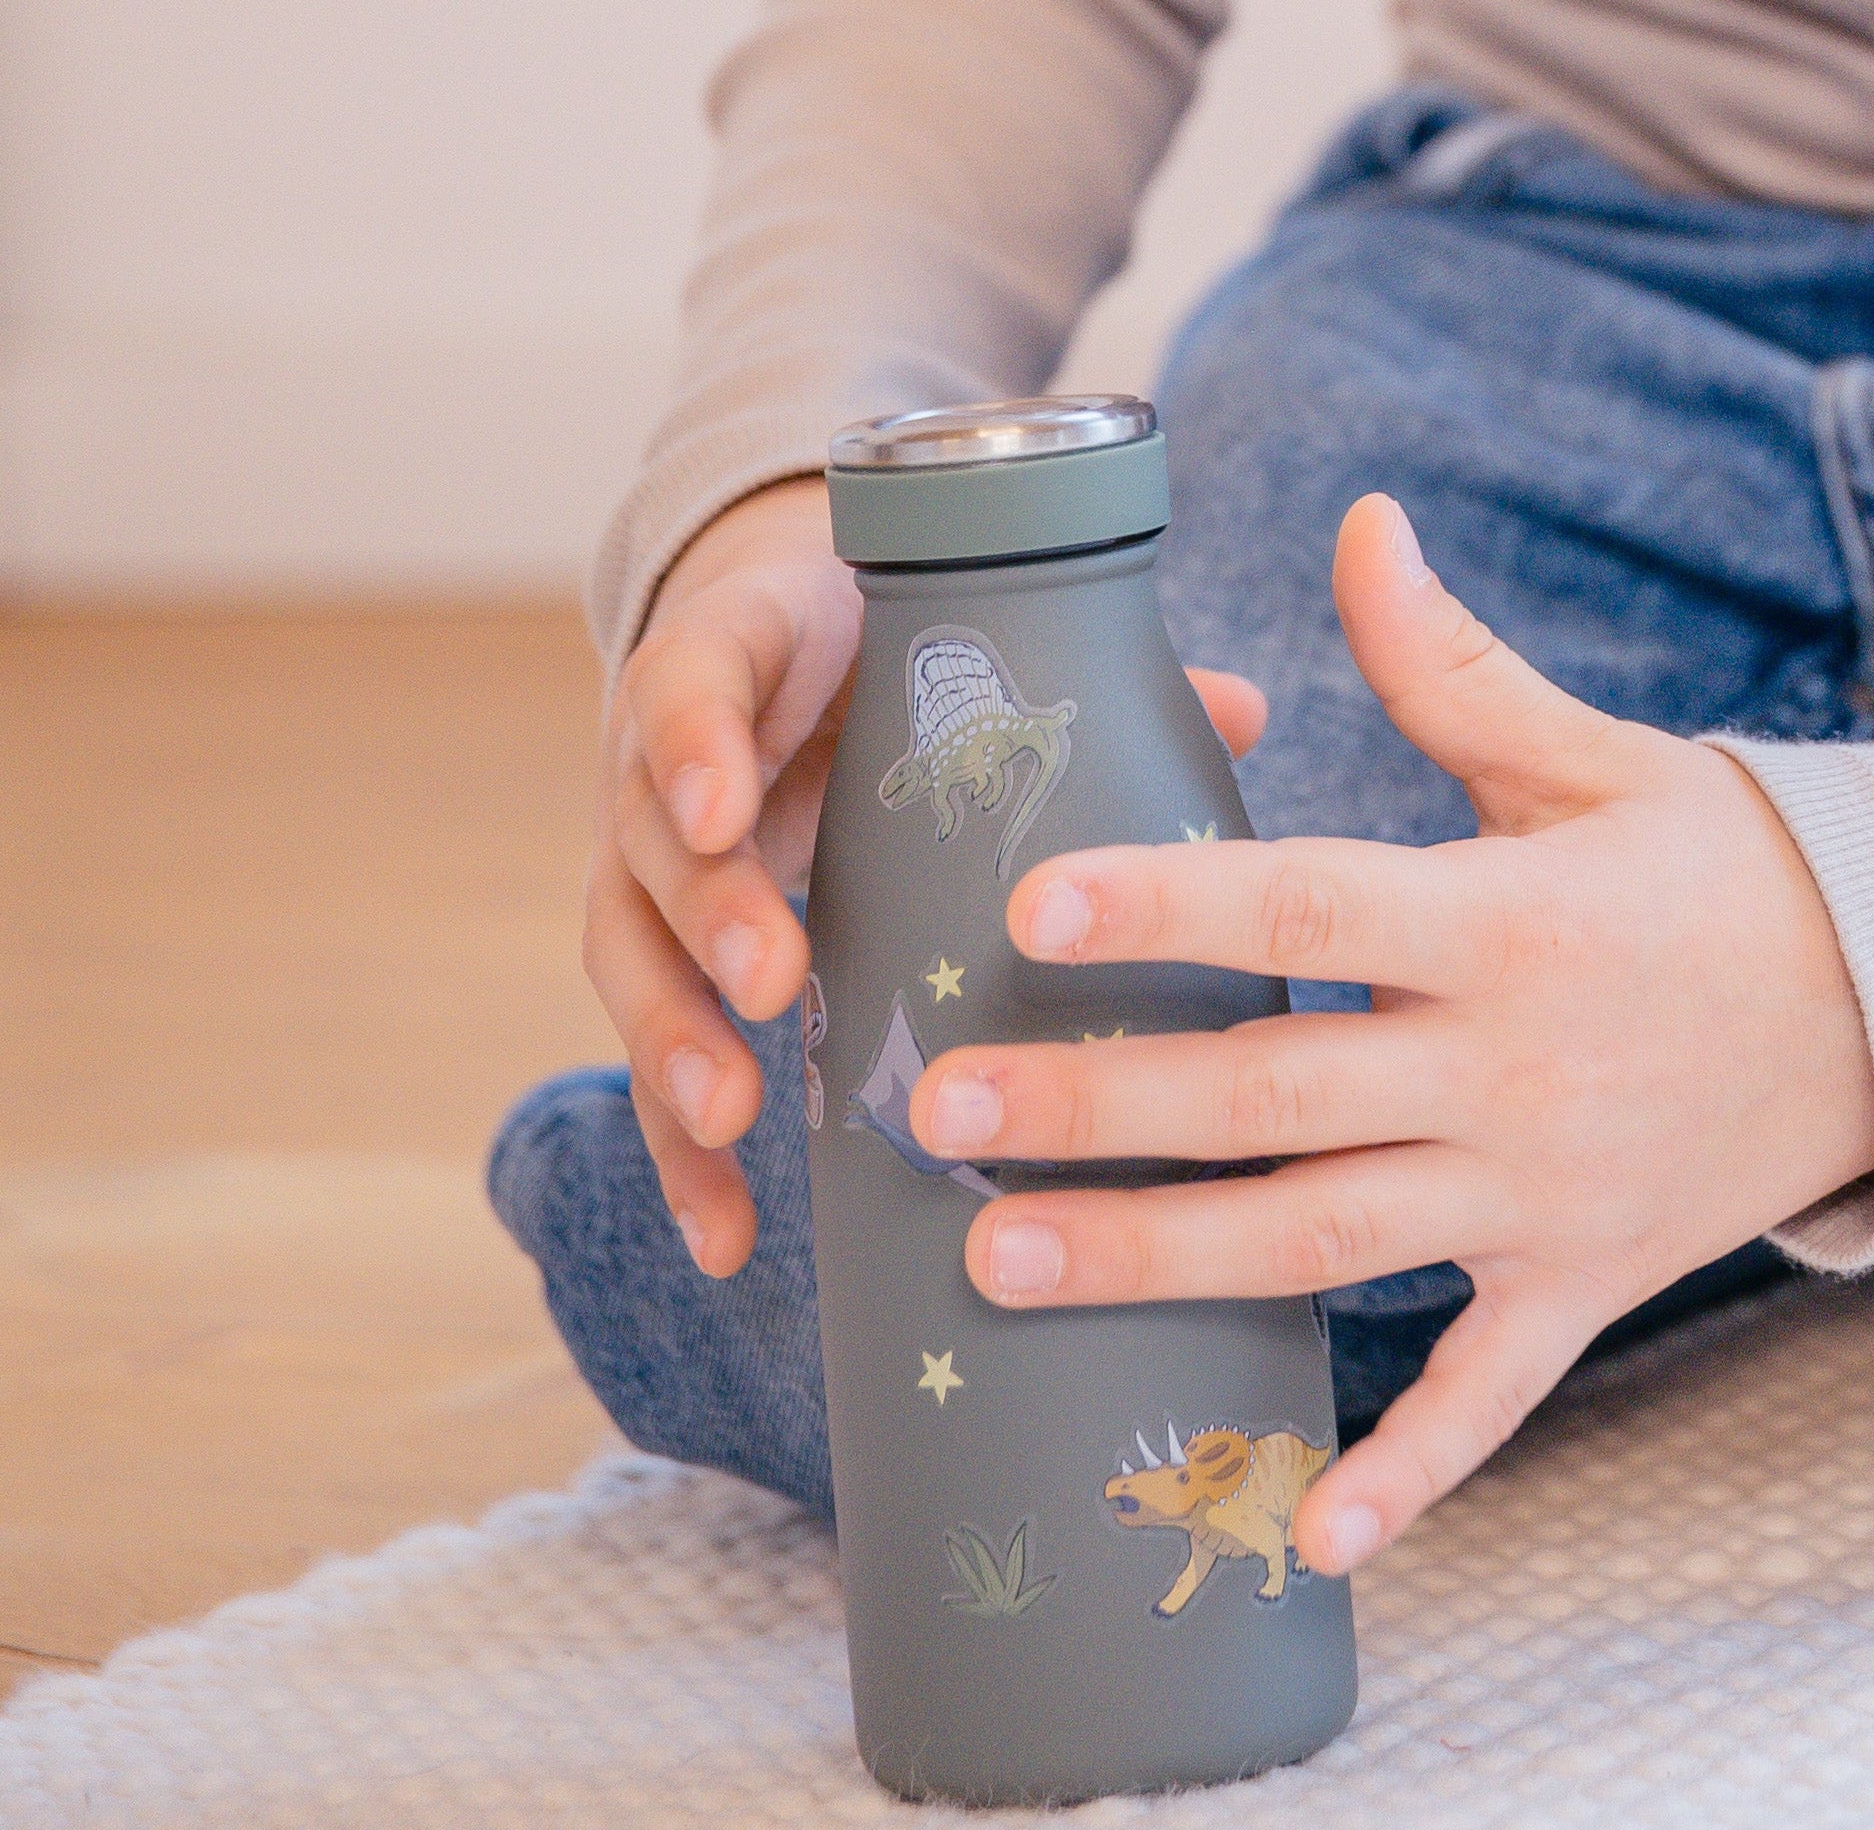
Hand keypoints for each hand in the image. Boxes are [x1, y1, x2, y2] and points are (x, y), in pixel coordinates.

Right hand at [583, 466, 1268, 1274]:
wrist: (781, 648)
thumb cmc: (881, 647)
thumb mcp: (940, 635)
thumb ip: (1070, 666)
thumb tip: (1243, 708)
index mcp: (735, 663)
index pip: (686, 687)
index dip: (696, 747)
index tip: (731, 809)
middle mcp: (669, 772)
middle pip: (653, 843)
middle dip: (711, 914)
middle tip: (779, 976)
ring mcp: (655, 873)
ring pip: (630, 957)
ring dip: (672, 1041)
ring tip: (733, 1113)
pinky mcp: (669, 970)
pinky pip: (654, 1070)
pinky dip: (681, 1160)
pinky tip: (729, 1239)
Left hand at [910, 492, 1873, 1576]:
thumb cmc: (1721, 860)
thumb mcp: (1592, 754)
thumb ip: (1454, 663)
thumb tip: (1361, 521)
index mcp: (1510, 920)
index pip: (1311, 906)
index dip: (1170, 906)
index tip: (1031, 907)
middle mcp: (1515, 1066)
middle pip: (1276, 1092)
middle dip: (1101, 1107)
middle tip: (947, 1115)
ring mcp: (1544, 1193)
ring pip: (1323, 1241)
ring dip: (1160, 1261)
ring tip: (1003, 1265)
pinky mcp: (1582, 1284)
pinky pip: (1484, 1396)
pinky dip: (1404, 1474)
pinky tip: (1304, 1536)